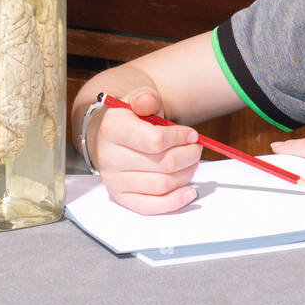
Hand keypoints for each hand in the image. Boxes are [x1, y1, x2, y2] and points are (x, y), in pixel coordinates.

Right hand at [91, 86, 201, 214]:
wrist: (109, 137)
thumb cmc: (129, 118)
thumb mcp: (137, 100)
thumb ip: (145, 98)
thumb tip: (148, 101)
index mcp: (112, 129)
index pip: (155, 140)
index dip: (180, 138)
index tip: (192, 134)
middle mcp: (109, 157)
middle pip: (163, 164)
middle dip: (188, 156)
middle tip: (195, 148)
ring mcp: (114, 180)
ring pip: (162, 185)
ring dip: (186, 174)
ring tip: (191, 162)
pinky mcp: (121, 197)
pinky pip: (150, 206)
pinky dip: (174, 202)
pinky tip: (189, 192)